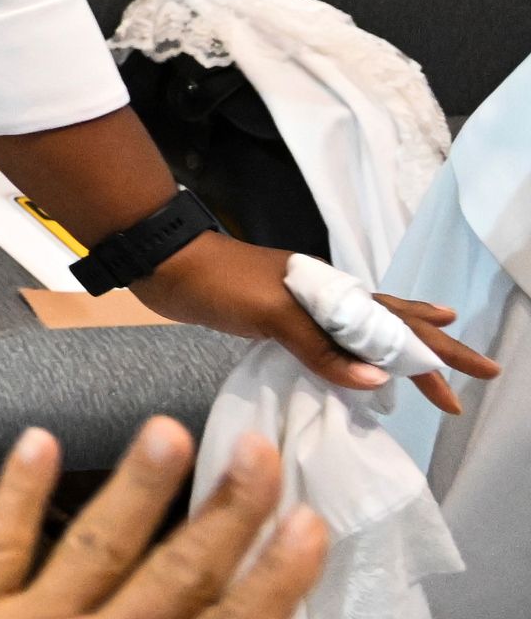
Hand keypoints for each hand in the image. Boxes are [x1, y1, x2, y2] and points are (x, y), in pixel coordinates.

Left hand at [0, 420, 320, 618]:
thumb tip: (259, 610)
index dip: (271, 581)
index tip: (309, 523)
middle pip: (174, 580)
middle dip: (222, 518)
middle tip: (259, 452)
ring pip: (93, 551)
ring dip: (134, 491)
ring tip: (167, 432)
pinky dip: (17, 496)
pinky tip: (39, 438)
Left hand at [137, 231, 495, 412]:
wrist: (163, 261)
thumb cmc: (216, 281)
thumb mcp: (271, 313)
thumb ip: (321, 346)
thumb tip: (379, 378)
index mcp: (331, 294)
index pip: (398, 326)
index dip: (436, 353)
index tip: (477, 376)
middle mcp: (325, 298)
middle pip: (393, 326)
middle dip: (434, 350)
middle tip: (477, 374)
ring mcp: (302, 307)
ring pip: (366, 330)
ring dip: (402, 346)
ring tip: (435, 352)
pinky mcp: (277, 318)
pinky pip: (334, 339)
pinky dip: (357, 351)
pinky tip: (360, 358)